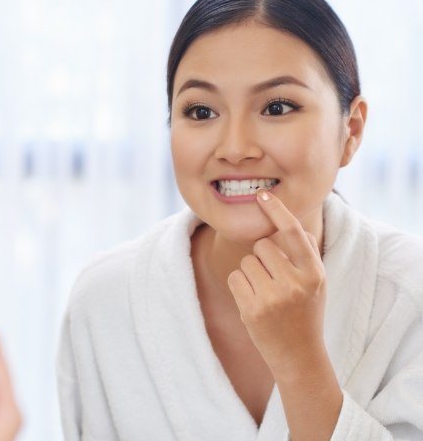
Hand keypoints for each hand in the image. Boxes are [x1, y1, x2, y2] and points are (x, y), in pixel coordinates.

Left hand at [227, 189, 326, 379]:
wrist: (299, 356)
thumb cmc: (306, 313)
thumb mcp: (317, 284)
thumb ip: (307, 254)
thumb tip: (293, 224)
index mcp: (314, 273)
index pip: (294, 233)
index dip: (277, 211)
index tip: (262, 195)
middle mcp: (295, 283)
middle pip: (263, 245)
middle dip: (262, 256)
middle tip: (272, 278)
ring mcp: (272, 297)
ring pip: (246, 261)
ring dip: (251, 272)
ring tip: (265, 293)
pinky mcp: (252, 309)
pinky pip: (235, 277)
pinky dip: (240, 285)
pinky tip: (253, 302)